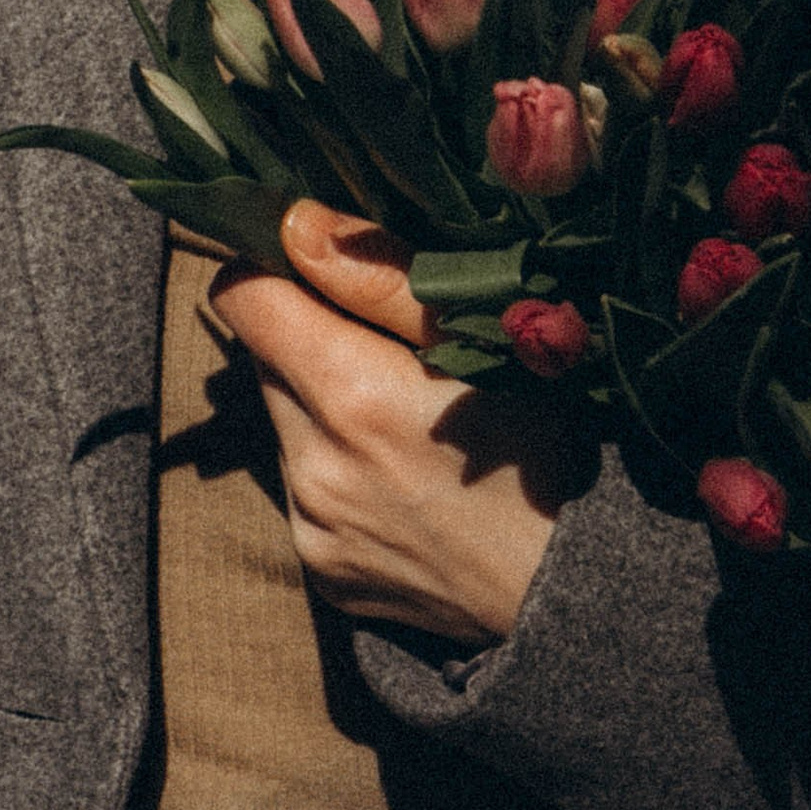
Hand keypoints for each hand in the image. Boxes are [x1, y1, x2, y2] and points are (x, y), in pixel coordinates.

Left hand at [209, 202, 587, 645]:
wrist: (567, 588)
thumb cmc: (541, 445)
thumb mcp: (482, 337)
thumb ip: (378, 276)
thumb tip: (292, 221)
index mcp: (350, 394)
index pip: (243, 300)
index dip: (270, 268)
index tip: (315, 269)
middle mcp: (313, 466)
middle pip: (265, 362)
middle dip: (310, 341)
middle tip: (388, 353)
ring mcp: (311, 527)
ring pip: (285, 425)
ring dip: (322, 408)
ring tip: (404, 423)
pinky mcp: (320, 570)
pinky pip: (304, 492)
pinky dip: (337, 472)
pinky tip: (403, 480)